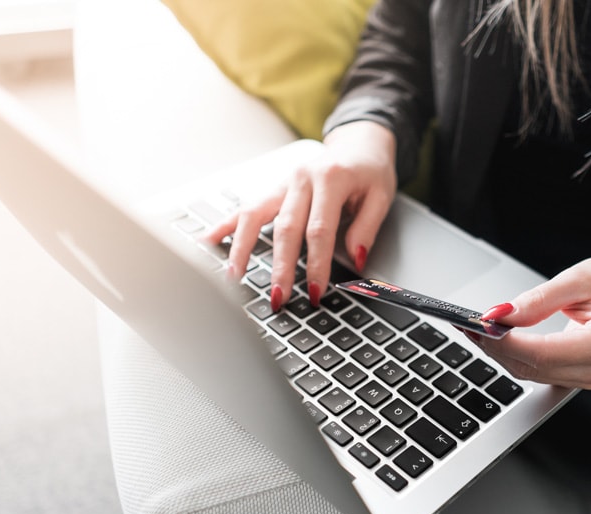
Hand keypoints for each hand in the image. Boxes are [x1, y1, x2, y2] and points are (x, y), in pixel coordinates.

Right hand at [204, 121, 397, 307]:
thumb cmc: (370, 169)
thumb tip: (354, 259)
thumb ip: (366, 228)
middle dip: (280, 267)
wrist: (359, 141)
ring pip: (256, 215)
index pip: (319, 230)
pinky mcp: (276, 188)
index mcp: (330, 179)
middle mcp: (302, 179)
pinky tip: (209, 240)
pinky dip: (227, 224)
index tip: (315, 291)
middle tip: (278, 296)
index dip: (316, 264)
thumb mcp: (381, 196)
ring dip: (243, 247)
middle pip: (285, 229)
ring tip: (234, 275)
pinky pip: (247, 207)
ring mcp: (285, 182)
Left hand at [468, 255, 590, 388]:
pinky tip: (500, 339)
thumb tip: (501, 315)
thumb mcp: (579, 277)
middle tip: (470, 323)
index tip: (483, 325)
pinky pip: (542, 373)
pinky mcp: (584, 379)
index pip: (547, 352)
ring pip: (535, 374)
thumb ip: (539, 299)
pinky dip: (517, 357)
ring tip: (479, 328)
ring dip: (503, 353)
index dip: (510, 342)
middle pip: (536, 367)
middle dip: (498, 347)